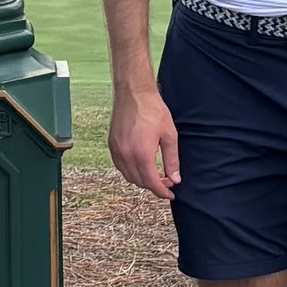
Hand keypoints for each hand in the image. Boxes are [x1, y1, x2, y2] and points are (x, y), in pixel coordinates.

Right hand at [109, 84, 180, 200]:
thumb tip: (175, 179)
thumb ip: (172, 160)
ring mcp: (116, 150)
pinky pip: (121, 166)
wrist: (133, 92)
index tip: (171, 194)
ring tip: (155, 173)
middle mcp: (126, 155)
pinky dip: (131, 171)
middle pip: (139, 182)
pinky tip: (142, 164)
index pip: (152, 183)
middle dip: (154, 185)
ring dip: (142, 179)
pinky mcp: (111, 145)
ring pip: (128, 176)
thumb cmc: (153, 110)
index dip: (162, 192)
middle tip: (167, 180)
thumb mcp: (169, 135)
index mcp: (142, 154)